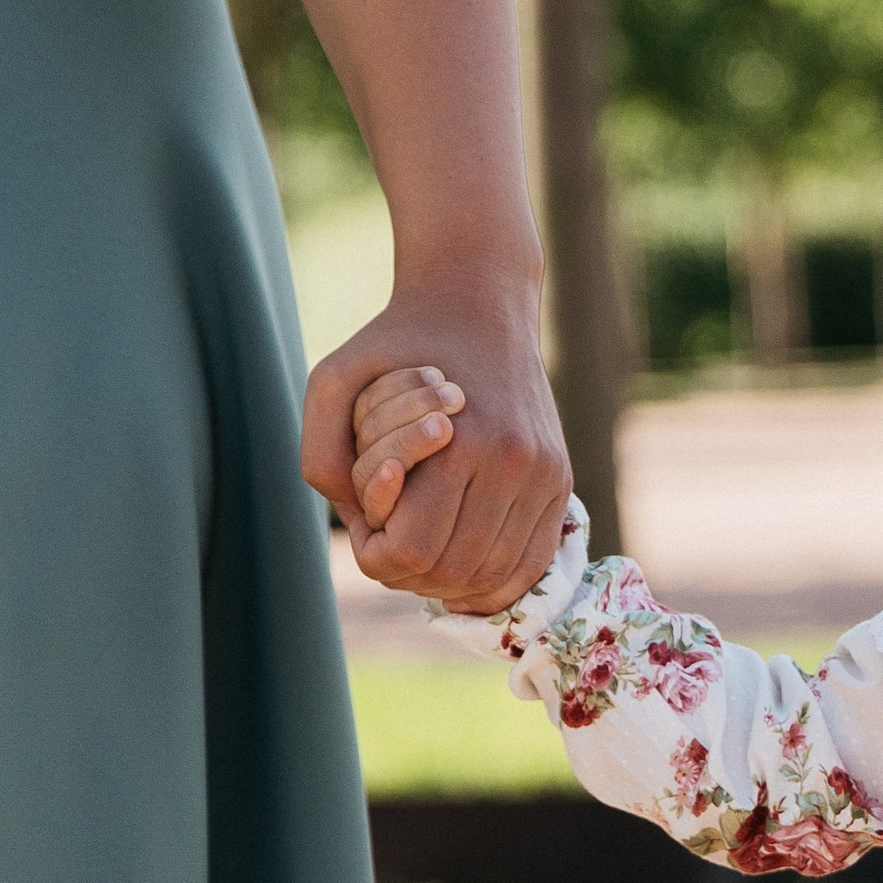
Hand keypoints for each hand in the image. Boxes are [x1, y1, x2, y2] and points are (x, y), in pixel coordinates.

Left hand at [301, 276, 570, 615]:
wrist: (478, 300)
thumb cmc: (396, 344)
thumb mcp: (333, 380)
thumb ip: (322, 456)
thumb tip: (359, 525)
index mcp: (459, 443)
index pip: (412, 552)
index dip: (376, 556)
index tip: (366, 529)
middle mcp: (512, 464)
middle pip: (454, 572)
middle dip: (410, 574)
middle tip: (390, 545)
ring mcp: (544, 474)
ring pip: (495, 576)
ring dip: (451, 582)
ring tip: (424, 553)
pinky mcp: (560, 479)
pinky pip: (533, 562)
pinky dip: (496, 582)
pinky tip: (465, 572)